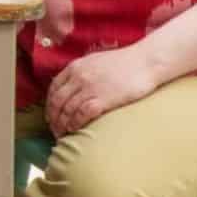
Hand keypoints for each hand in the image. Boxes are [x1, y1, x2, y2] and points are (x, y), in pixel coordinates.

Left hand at [44, 46, 165, 135]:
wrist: (146, 62)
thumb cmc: (125, 63)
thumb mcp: (96, 61)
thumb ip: (82, 72)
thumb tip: (73, 86)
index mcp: (75, 67)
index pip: (54, 88)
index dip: (50, 105)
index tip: (51, 115)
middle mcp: (78, 76)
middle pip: (57, 101)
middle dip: (53, 118)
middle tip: (54, 129)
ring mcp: (89, 88)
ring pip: (67, 110)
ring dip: (62, 124)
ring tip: (63, 134)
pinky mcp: (102, 99)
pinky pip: (81, 114)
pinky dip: (75, 124)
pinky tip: (75, 130)